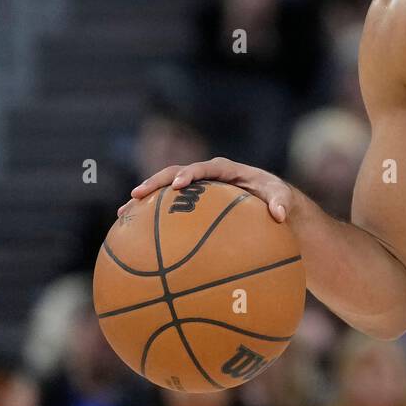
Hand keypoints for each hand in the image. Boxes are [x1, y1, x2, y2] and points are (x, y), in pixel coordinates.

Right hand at [117, 157, 294, 222]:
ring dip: (145, 201)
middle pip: (175, 174)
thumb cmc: (276, 197)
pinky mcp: (192, 206)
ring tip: (123, 214)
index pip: (203, 168)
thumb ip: (281, 201)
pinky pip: (169, 211)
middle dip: (155, 183)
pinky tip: (135, 237)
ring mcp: (196, 191)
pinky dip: (152, 220)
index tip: (178, 186)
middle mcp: (206, 177)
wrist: (269, 202)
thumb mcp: (282, 197)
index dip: (188, 174)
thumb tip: (278, 214)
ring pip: (165, 192)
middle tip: (136, 195)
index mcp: (225, 170)